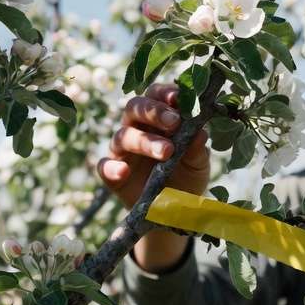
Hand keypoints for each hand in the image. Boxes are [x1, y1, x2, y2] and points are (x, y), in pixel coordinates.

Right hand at [96, 83, 209, 208]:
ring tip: (167, 152)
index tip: (178, 98)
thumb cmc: (187, 177)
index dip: (164, 93)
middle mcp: (137, 129)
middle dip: (153, 111)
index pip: (156, 96)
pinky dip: (112, 167)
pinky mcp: (113, 174)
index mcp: (158, 120)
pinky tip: (124, 171)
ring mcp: (123, 151)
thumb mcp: (198, 164)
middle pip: (134, 108)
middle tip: (174, 122)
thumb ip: (197, 148)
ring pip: (123, 136)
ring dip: (144, 141)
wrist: (177, 211)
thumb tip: (200, 132)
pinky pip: (104, 166)